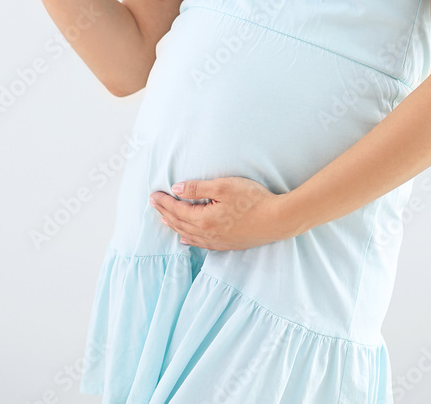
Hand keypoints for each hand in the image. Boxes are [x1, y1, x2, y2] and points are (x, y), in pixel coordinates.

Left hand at [149, 176, 292, 250]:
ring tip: (164, 219)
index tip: (153, 195)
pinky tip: (186, 239)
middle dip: (165, 212)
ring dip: (174, 226)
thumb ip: (198, 188)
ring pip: (188, 234)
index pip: (177, 210)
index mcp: (203, 219)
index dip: (164, 202)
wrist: (276, 219)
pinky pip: (201, 243)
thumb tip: (177, 189)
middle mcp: (207, 233)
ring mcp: (218, 241)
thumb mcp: (224, 186)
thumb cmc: (252, 200)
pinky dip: (189, 239)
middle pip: (179, 223)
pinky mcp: (227, 244)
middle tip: (154, 204)